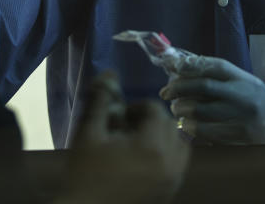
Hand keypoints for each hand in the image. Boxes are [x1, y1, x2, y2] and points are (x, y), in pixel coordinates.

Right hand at [59, 73, 189, 203]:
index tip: (118, 117)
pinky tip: (142, 161)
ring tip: (137, 143)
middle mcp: (171, 163)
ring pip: (180, 145)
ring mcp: (172, 181)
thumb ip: (102, 101)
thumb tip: (109, 73)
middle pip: (169, 126)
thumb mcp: (89, 132)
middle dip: (150, 120)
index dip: (136, 107)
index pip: (155, 110)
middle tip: (125, 128)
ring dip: (162, 136)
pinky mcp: (170, 194)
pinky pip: (178, 165)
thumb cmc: (85, 173)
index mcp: (152, 146)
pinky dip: (167, 155)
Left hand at [159, 56, 264, 144]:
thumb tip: (183, 69)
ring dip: (181, 109)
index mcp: (245, 81)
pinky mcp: (235, 139)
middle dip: (179, 88)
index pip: (214, 66)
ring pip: (199, 111)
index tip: (172, 67)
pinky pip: (204, 132)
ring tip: (176, 108)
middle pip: (203, 86)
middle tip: (165, 92)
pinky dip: (190, 127)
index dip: (190, 65)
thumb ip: (221, 78)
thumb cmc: (260, 107)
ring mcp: (240, 119)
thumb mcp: (247, 86)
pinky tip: (186, 125)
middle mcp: (243, 97)